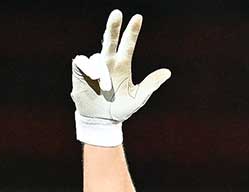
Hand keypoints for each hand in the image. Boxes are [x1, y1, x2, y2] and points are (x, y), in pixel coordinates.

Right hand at [70, 10, 170, 145]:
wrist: (102, 121)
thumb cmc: (121, 109)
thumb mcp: (138, 98)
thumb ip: (151, 84)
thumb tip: (168, 71)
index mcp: (122, 65)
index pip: (128, 44)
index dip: (132, 31)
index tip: (138, 17)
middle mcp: (108, 62)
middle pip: (109, 39)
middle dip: (113, 26)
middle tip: (117, 13)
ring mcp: (94, 66)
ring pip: (96, 56)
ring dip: (102, 70)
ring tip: (105, 87)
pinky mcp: (80, 71)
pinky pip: (82, 61)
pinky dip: (89, 68)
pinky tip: (94, 78)